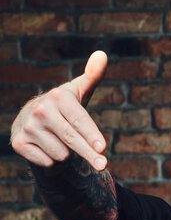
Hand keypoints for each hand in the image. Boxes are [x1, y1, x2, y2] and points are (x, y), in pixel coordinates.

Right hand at [10, 51, 108, 170]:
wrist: (32, 118)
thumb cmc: (65, 106)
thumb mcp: (79, 91)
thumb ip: (93, 75)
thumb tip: (102, 54)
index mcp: (58, 97)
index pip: (80, 121)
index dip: (92, 136)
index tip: (102, 147)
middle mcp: (41, 111)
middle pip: (72, 140)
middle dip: (90, 154)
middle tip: (103, 165)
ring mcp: (28, 127)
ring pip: (62, 154)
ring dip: (67, 153)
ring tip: (61, 140)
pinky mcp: (18, 143)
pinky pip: (47, 162)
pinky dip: (52, 160)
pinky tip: (47, 147)